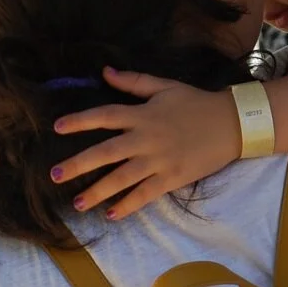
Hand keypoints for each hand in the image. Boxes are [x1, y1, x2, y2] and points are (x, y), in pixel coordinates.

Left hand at [49, 68, 241, 219]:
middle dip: (78, 165)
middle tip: (55, 175)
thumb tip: (105, 71)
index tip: (57, 128)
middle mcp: (147, 138)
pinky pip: (145, 194)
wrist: (232, 123)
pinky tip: (111, 215)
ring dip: (98, 192)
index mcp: (143, 114)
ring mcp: (159, 160)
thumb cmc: (197, 103)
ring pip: (122, 178)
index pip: (104, 116)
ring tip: (78, 204)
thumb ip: (134, 81)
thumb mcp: (165, 86)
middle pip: (106, 152)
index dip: (80, 121)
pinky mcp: (173, 178)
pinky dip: (128, 205)